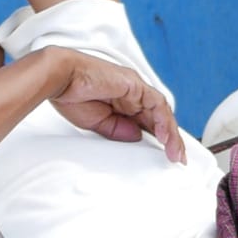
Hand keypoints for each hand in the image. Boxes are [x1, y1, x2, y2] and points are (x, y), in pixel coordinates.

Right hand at [47, 51, 184, 162]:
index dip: (159, 139)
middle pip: (159, 118)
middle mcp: (131, 94)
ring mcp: (134, 88)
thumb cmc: (71, 96)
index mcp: (122, 103)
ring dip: (170, 133)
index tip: (166, 156)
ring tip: (174, 153)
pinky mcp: (135, 84)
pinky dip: (163, 120)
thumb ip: (119, 130)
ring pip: (161, 112)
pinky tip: (165, 136)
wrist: (60, 78)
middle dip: (170, 139)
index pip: (148, 123)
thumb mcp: (99, 123)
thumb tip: (137, 136)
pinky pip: (156, 103)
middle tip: (177, 158)